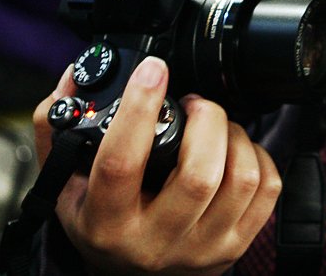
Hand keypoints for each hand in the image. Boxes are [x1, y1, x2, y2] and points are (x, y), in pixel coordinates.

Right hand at [32, 57, 281, 274]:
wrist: (131, 274)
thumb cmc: (101, 219)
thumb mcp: (66, 180)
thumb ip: (58, 126)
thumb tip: (75, 77)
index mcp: (106, 222)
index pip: (122, 162)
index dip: (139, 108)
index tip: (152, 70)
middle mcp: (155, 241)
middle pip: (199, 174)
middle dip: (205, 119)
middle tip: (194, 104)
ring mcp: (201, 248)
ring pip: (240, 178)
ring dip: (233, 135)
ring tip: (213, 127)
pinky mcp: (236, 245)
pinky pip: (267, 188)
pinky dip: (257, 155)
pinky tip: (233, 151)